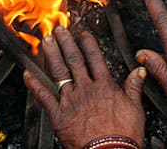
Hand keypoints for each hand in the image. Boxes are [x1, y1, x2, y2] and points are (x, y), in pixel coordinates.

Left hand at [24, 27, 145, 147]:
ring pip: (59, 72)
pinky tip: (27, 74)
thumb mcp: (136, 109)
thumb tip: (139, 72)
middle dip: (66, 43)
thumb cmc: (123, 136)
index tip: (83, 34)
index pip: (95, 59)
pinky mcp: (59, 115)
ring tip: (46, 41)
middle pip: (74, 60)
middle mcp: (86, 89)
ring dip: (52, 55)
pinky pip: (44, 96)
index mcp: (104, 87)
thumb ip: (134, 88)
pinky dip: (34, 84)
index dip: (88, 44)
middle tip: (59, 30)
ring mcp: (71, 101)